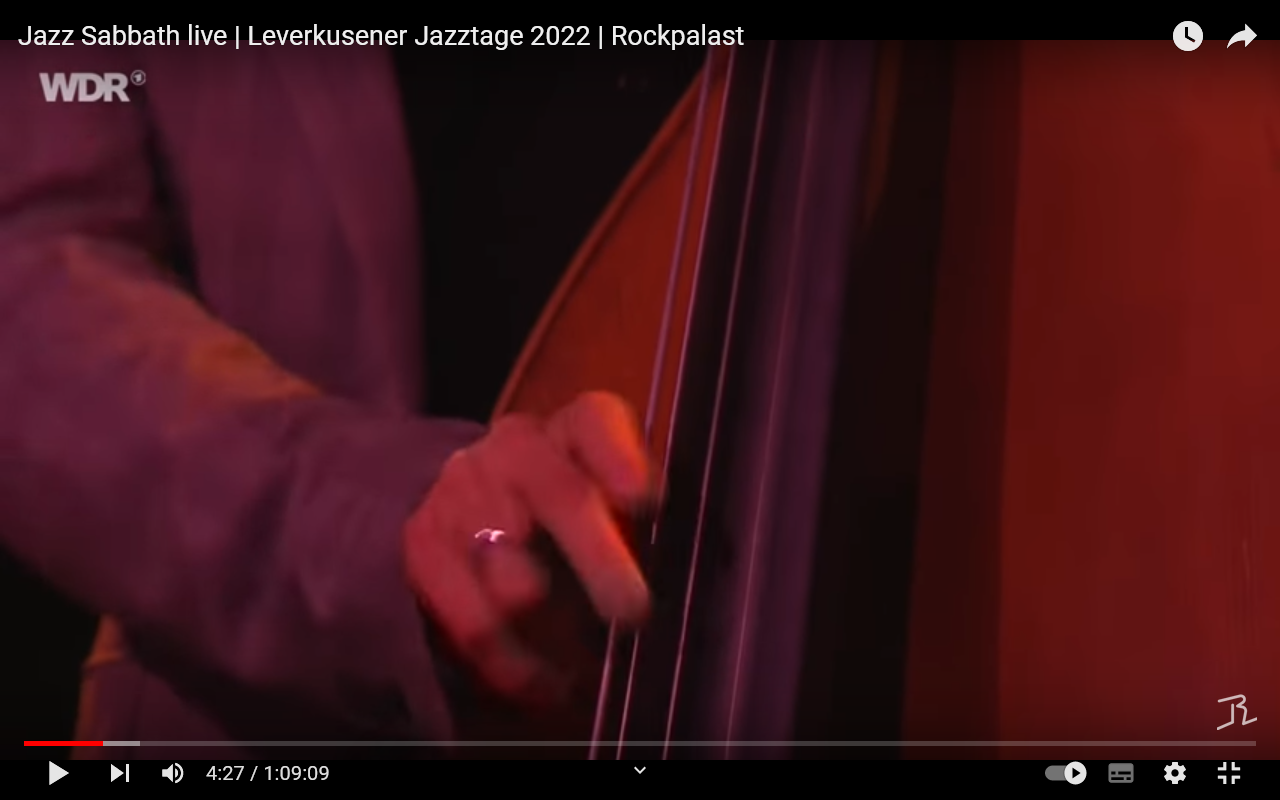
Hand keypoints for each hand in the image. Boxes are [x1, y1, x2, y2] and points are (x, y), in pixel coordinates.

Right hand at [403, 391, 653, 699]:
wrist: (477, 505)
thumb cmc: (574, 509)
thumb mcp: (617, 496)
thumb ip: (643, 516)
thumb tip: (678, 560)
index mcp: (574, 429)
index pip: (595, 423)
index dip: (620, 459)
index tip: (646, 501)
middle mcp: (515, 448)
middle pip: (558, 496)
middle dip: (599, 560)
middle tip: (633, 613)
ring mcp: (463, 493)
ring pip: (511, 572)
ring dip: (557, 629)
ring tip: (593, 670)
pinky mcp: (424, 546)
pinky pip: (472, 623)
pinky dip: (515, 667)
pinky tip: (547, 688)